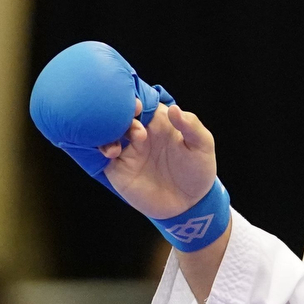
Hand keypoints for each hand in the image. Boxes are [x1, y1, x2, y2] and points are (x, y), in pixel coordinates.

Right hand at [103, 101, 218, 221]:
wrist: (189, 204)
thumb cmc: (198, 170)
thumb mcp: (203, 146)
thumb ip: (191, 126)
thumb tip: (174, 109)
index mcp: (158, 120)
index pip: (141, 102)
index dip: (135, 99)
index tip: (137, 105)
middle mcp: (139, 132)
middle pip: (119, 113)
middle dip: (117, 112)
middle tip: (128, 120)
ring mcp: (127, 150)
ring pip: (107, 131)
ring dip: (108, 131)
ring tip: (122, 143)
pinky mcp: (118, 168)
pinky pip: (101, 154)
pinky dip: (101, 149)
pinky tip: (113, 152)